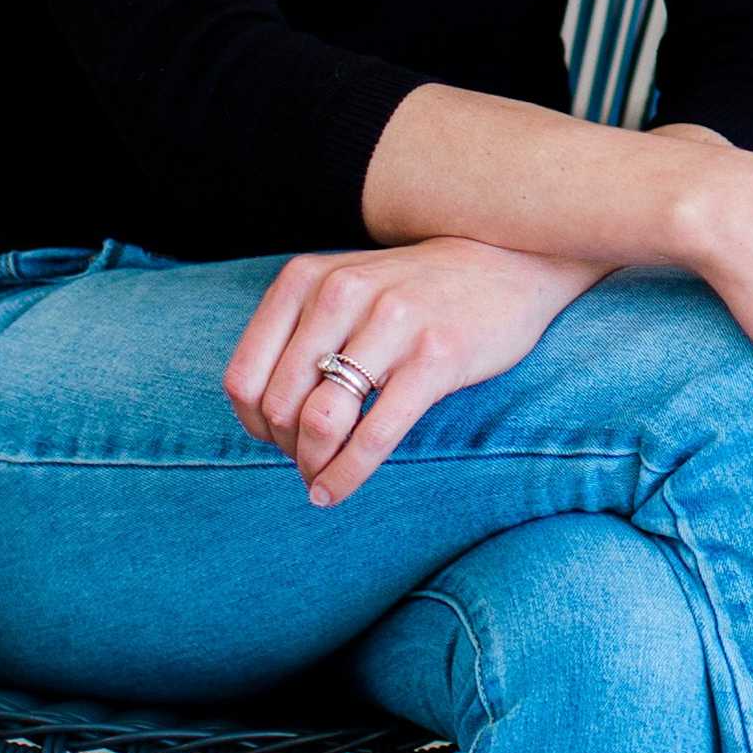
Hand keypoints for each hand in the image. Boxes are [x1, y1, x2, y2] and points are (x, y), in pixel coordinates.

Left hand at [225, 240, 597, 505]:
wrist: (508, 262)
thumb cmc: (415, 290)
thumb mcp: (343, 289)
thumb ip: (298, 336)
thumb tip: (261, 419)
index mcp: (306, 280)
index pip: (244, 376)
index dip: (253, 424)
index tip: (275, 440)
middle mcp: (341, 295)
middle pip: (279, 406)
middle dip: (287, 450)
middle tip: (307, 463)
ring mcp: (389, 324)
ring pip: (320, 421)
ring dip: (313, 465)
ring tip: (321, 478)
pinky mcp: (434, 358)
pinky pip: (374, 435)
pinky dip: (347, 474)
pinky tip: (337, 491)